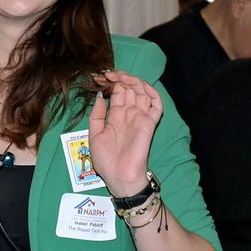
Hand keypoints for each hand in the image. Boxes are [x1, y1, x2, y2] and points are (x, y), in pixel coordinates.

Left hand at [85, 70, 162, 197]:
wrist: (119, 177)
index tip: (99, 76)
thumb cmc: (106, 160)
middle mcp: (129, 113)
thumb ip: (97, 115)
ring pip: (142, 91)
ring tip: (119, 76)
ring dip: (132, 80)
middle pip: (129, 88)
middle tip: (107, 73)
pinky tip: (140, 85)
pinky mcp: (149, 123)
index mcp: (116, 115)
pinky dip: (151, 92)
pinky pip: (156, 104)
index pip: (117, 92)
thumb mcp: (94, 135)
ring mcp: (140, 117)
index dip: (109, 82)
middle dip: (119, 77)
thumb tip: (100, 95)